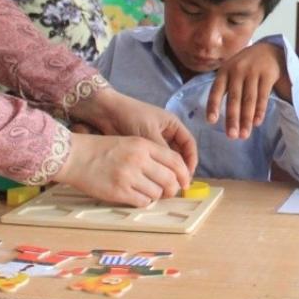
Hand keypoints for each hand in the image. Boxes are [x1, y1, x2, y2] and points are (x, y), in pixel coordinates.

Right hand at [55, 132, 190, 206]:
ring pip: (157, 193)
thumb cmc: (102, 149)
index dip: (184, 173)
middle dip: (173, 188)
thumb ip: (150, 154)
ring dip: (157, 196)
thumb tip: (171, 172)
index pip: (175, 160)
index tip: (185, 182)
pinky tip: (137, 197)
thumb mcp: (130, 142)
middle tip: (170, 192)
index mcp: (143, 145)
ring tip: (149, 193)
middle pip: (169, 179)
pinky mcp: (118, 191)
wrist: (74, 156)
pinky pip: (142, 202)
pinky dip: (144, 202)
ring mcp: (128, 176)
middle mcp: (138, 160)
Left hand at [68, 87, 196, 174]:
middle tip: (178, 185)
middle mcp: (166, 134)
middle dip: (180, 169)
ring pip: (166, 160)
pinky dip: (156, 171)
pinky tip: (154, 181)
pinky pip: (154, 163)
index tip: (188, 175)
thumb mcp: (150, 134)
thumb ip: (163, 152)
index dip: (191, 160)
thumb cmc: (132, 117)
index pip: (188, 144)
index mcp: (173, 125)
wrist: (107, 113)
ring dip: (168, 172)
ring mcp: (154, 142)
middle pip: (179, 154)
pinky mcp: (143, 150)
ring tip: (166, 185)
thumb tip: (173, 173)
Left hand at [206, 42, 289, 139]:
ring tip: (244, 135)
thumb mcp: (231, 70)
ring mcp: (253, 72)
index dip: (213, 106)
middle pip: (234, 98)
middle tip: (231, 136)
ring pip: (249, 100)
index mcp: (224, 71)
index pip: (216, 90)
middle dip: (232, 119)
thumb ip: (224, 87)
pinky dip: (260, 110)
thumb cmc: (245, 66)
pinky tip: (257, 122)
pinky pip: (263, 96)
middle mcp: (237, 70)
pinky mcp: (268, 75)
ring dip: (246, 119)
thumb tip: (215, 115)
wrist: (269, 49)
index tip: (211, 121)